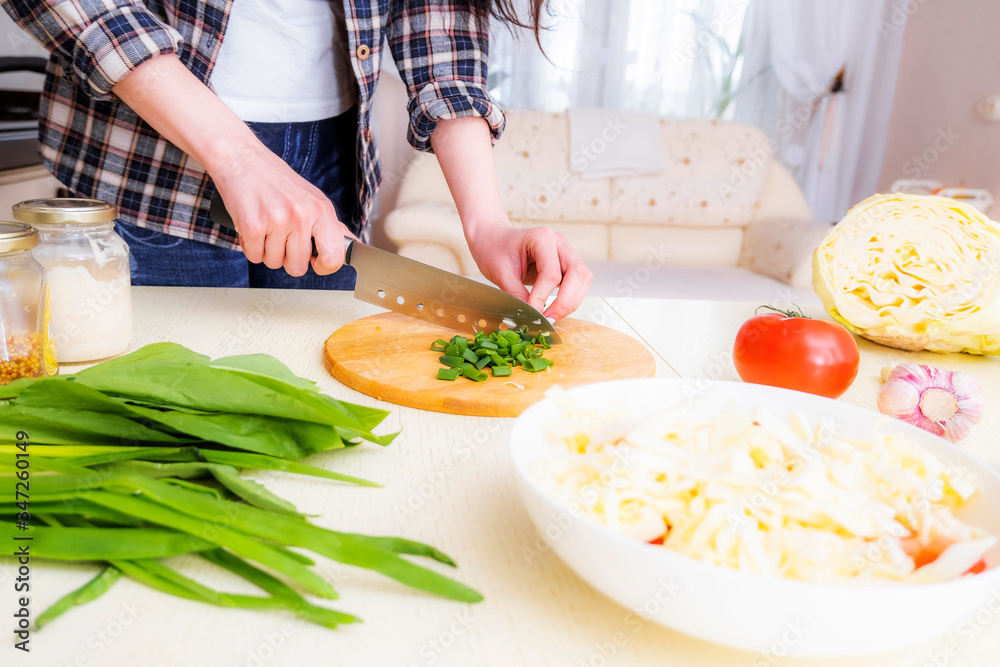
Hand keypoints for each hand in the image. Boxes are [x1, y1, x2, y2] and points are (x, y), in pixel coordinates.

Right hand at [211, 146, 354, 276]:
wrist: (242, 159)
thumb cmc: (276, 181)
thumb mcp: (312, 198)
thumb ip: (331, 225)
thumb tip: (353, 245)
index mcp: (322, 210)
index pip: (334, 257)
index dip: (324, 267)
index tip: (314, 261)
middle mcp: (302, 215)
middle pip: (298, 267)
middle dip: (286, 258)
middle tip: (281, 237)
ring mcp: (278, 220)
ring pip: (274, 263)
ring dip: (266, 251)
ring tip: (266, 228)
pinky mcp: (252, 224)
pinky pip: (254, 256)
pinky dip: (250, 247)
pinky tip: (252, 227)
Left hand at [465, 220, 593, 319]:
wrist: (493, 240)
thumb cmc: (494, 249)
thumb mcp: (500, 273)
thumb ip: (516, 294)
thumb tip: (530, 316)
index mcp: (542, 238)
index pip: (551, 273)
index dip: (543, 296)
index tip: (533, 313)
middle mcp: (559, 243)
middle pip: (578, 272)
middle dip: (567, 300)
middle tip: (550, 318)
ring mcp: (565, 252)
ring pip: (583, 278)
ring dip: (572, 300)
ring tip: (552, 315)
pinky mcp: (565, 264)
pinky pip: (578, 283)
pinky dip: (571, 298)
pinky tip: (555, 308)